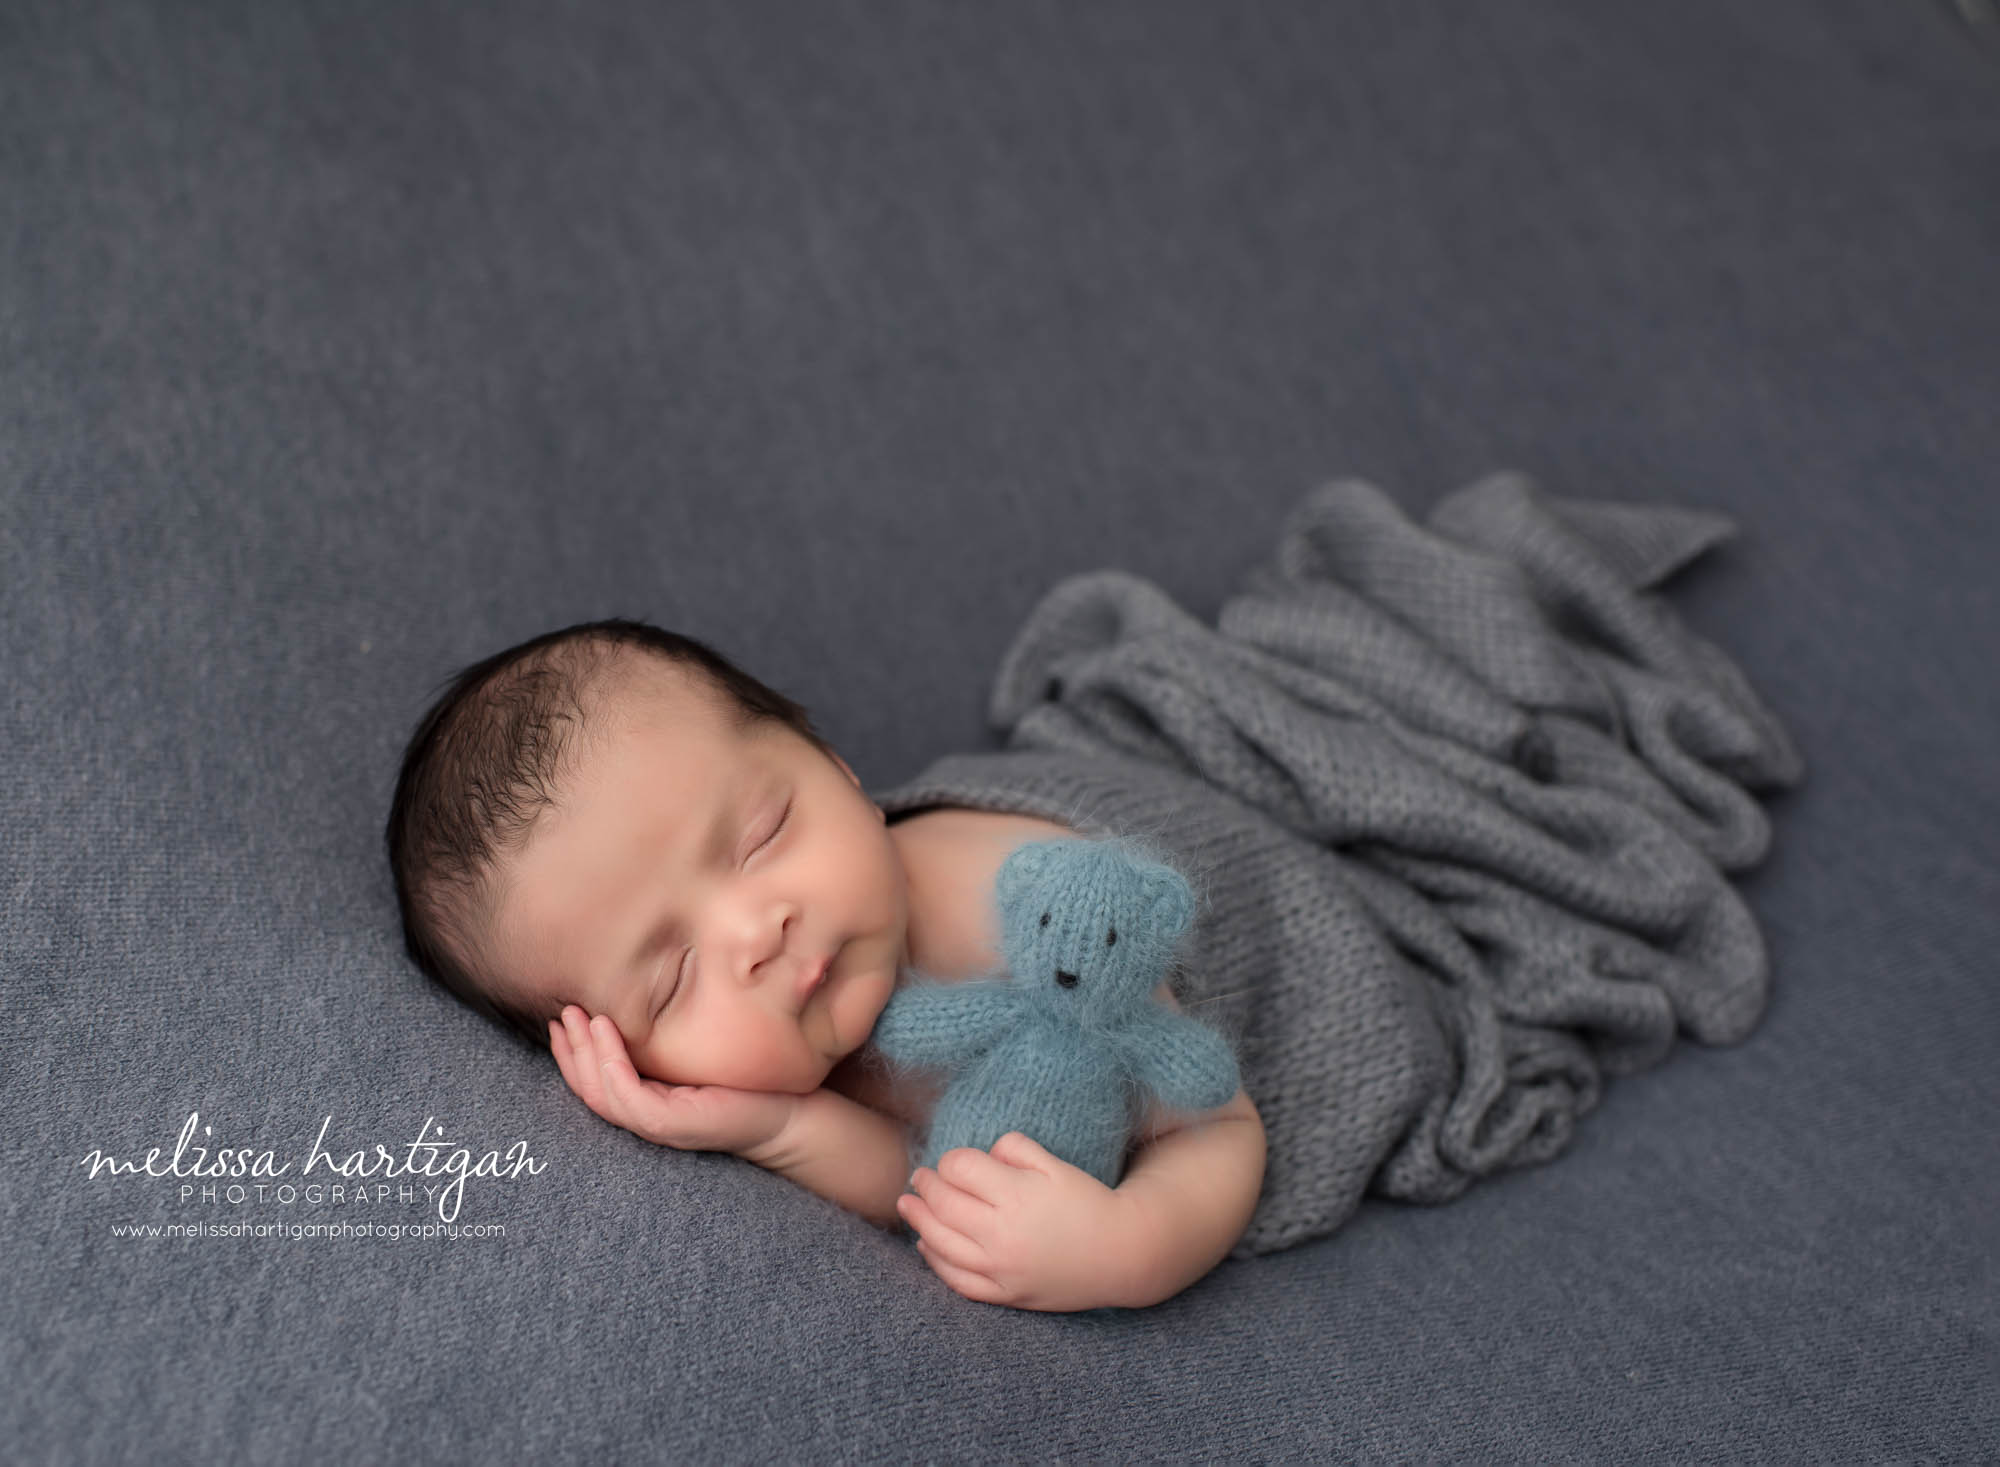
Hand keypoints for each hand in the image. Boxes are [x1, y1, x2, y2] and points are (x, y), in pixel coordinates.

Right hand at [549, 1005, 799, 1158]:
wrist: (786, 1115)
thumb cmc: (746, 1084)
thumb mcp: (698, 1059)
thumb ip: (668, 1047)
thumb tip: (650, 1006)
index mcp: (648, 1105)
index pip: (595, 1084)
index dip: (572, 1054)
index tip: (561, 1020)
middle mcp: (646, 1119)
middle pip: (589, 1089)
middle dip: (569, 1051)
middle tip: (561, 1014)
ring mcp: (657, 1124)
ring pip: (602, 1093)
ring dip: (584, 1053)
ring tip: (579, 1016)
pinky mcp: (672, 1123)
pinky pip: (629, 1096)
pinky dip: (612, 1064)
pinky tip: (607, 1031)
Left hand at [896, 1132, 1137, 1311]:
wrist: (1120, 1254)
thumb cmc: (1088, 1203)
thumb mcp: (1056, 1165)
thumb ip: (1016, 1150)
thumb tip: (983, 1153)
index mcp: (1016, 1196)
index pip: (960, 1169)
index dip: (951, 1160)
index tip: (953, 1161)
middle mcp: (1002, 1235)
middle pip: (944, 1204)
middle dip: (926, 1185)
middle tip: (919, 1176)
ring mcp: (1001, 1269)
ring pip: (941, 1244)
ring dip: (919, 1221)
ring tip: (907, 1205)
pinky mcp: (1005, 1294)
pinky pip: (958, 1281)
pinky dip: (936, 1262)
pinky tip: (926, 1246)